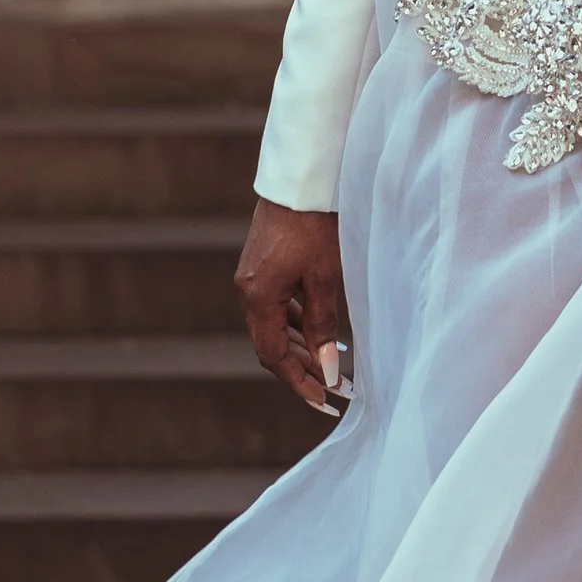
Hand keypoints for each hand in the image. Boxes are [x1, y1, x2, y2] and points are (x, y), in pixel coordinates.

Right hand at [235, 199, 351, 410]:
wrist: (300, 181)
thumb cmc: (316, 225)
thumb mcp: (325, 279)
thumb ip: (323, 325)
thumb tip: (327, 369)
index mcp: (257, 297)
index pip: (273, 356)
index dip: (298, 382)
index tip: (323, 401)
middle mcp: (248, 292)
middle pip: (271, 345)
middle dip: (302, 371)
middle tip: (334, 391)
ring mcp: (253, 279)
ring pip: (275, 327)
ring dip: (302, 349)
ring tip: (333, 368)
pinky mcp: (263, 268)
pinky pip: (278, 308)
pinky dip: (299, 325)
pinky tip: (323, 333)